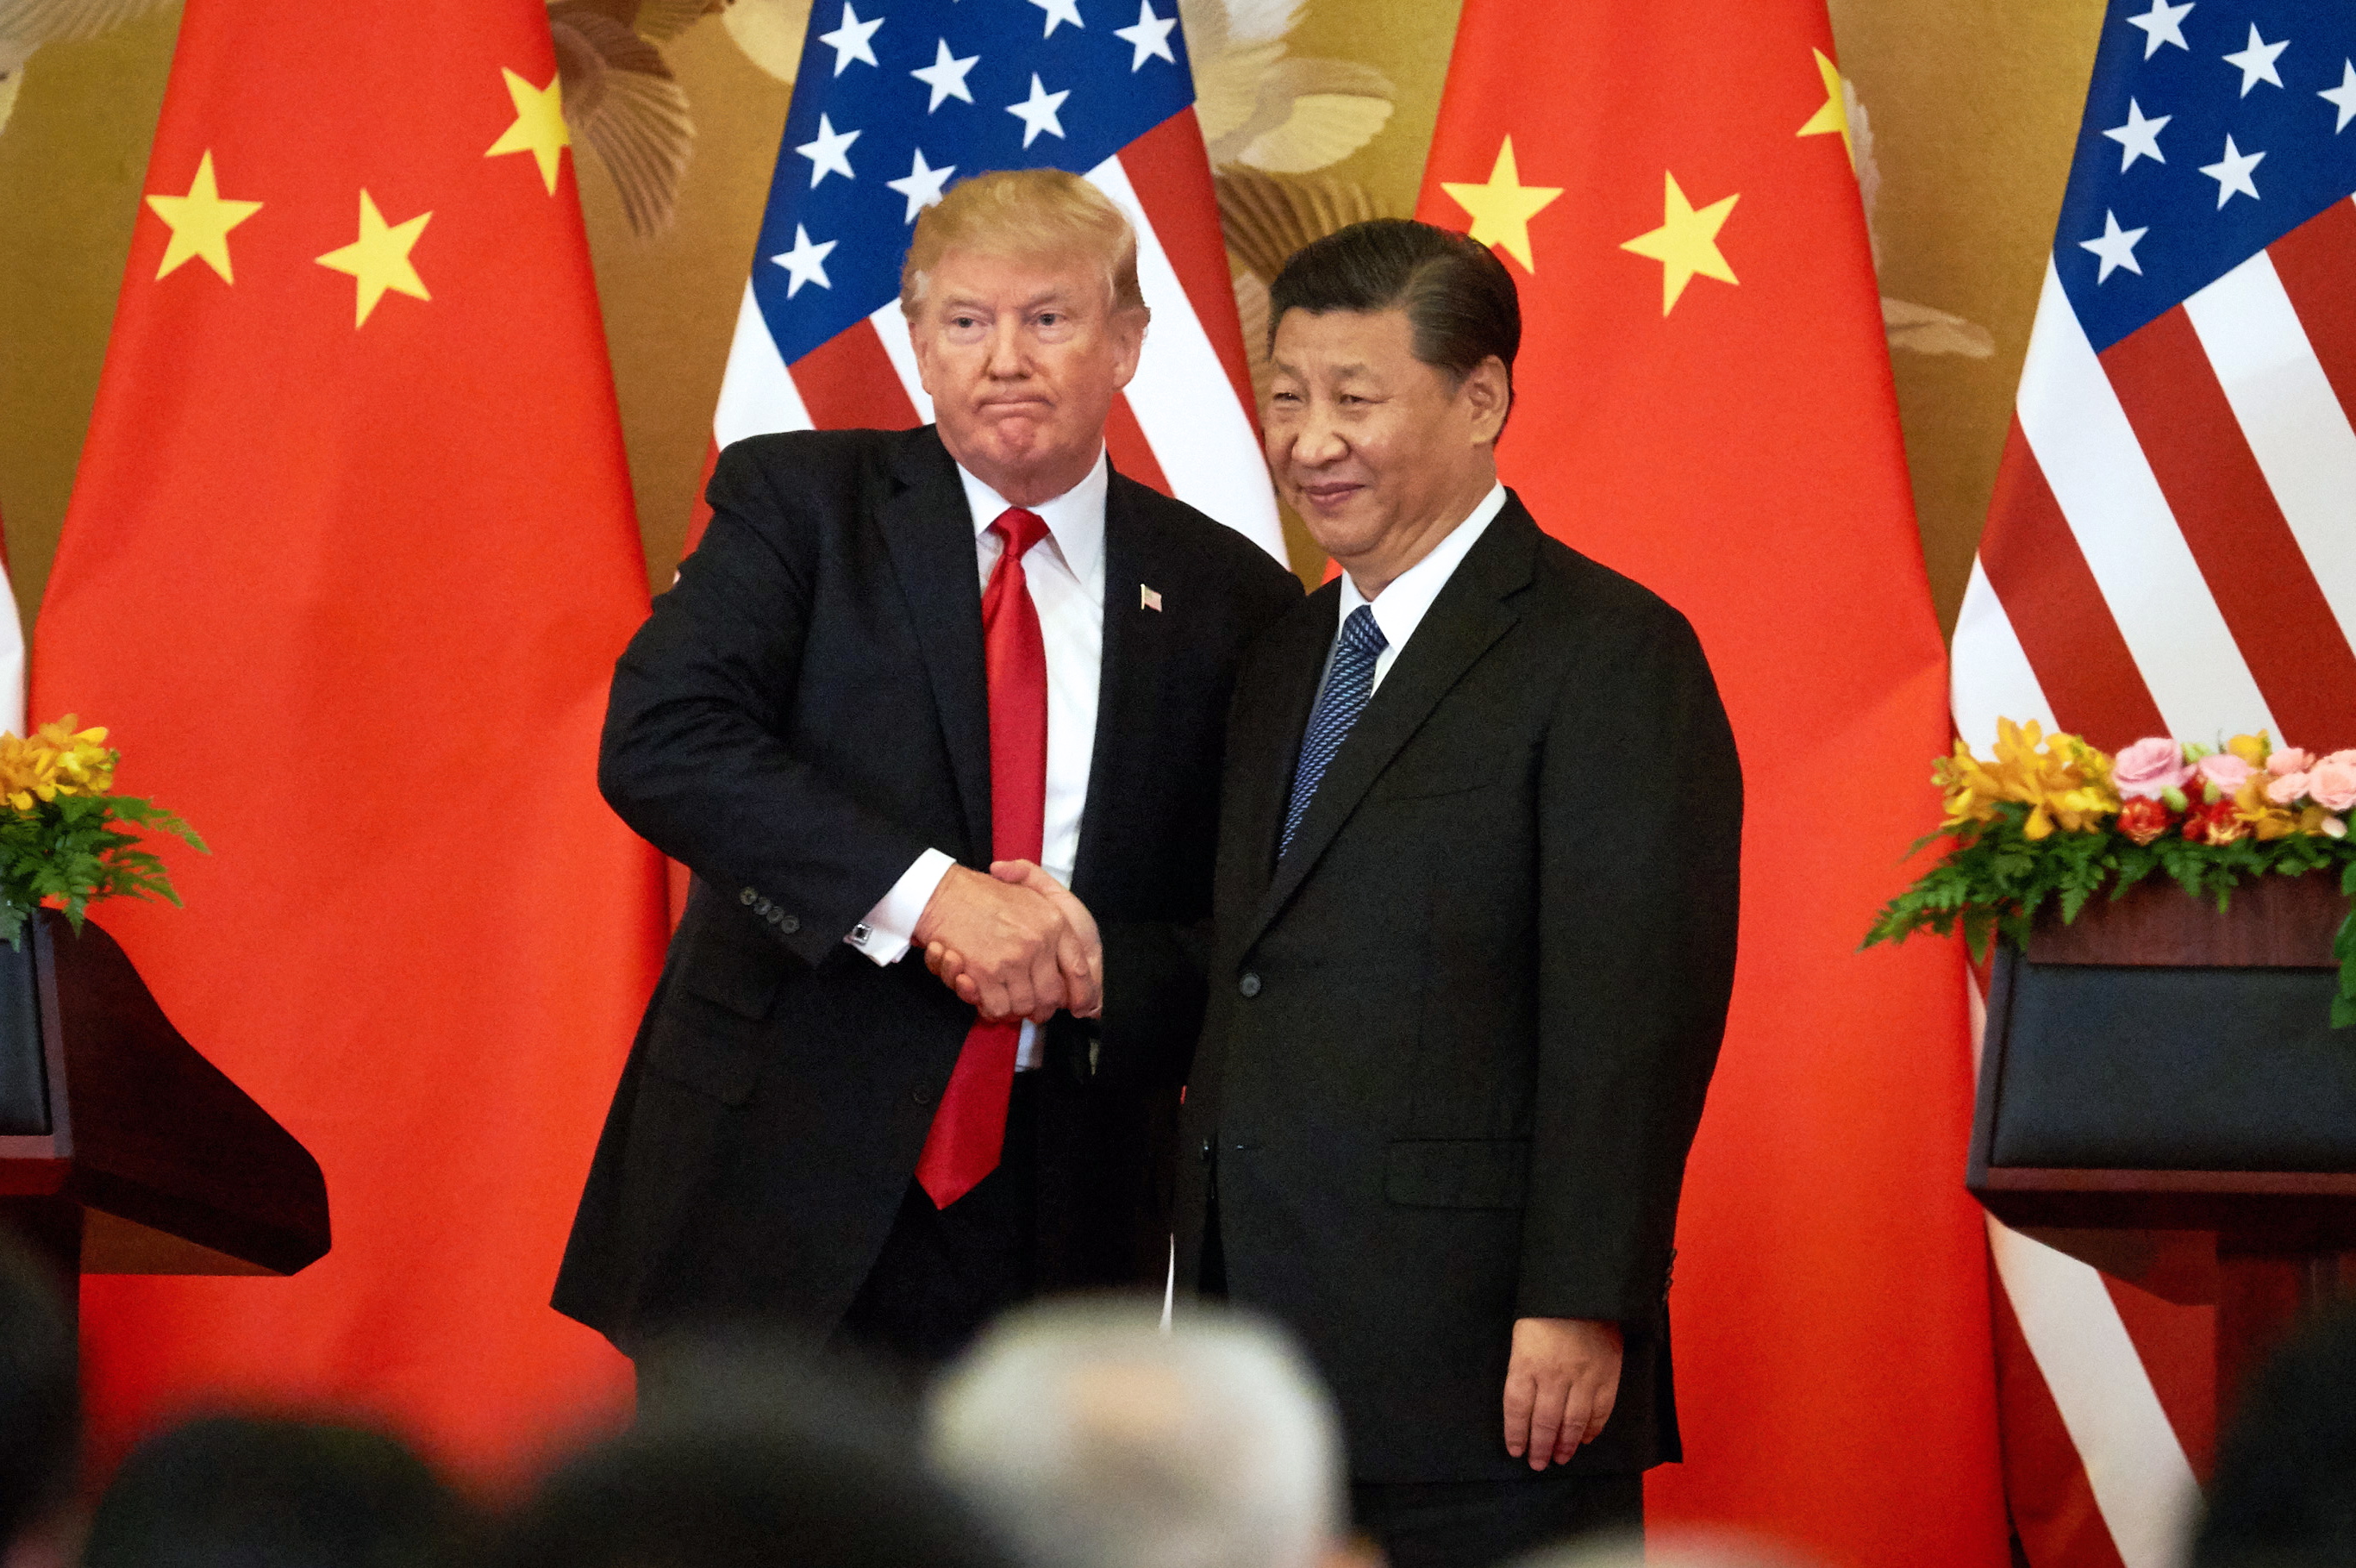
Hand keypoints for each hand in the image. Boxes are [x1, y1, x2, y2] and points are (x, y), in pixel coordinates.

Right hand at [992, 860, 1101, 1019]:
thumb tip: (1067, 966)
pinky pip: (997, 1007)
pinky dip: (991, 1007)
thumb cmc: (984, 894)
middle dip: (1041, 1008)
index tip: (1079, 1006)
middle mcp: (1039, 942)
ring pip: (1023, 1005)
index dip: (1082, 993)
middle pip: (1051, 996)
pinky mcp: (987, 972)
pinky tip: (985, 994)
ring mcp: (1012, 959)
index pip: (1079, 969)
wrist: (944, 894)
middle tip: (1030, 1008)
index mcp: (1055, 922)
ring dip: (1013, 1007)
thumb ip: (1053, 923)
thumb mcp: (1031, 893)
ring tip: (1003, 996)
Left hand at [1502, 1316, 1621, 1468]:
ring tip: (1560, 1458)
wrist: (1586, 1291)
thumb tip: (1523, 1405)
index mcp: (1527, 1362)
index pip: (1517, 1408)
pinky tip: (1584, 1439)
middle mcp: (1554, 1375)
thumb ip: (1522, 1368)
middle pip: (1544, 1421)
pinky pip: (1599, 1412)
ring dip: (1565, 1445)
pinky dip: (1591, 1429)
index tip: (1515, 1450)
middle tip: (1538, 1463)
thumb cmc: (1546, 1310)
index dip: (1516, 1433)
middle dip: (1540, 1447)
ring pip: (1572, 1422)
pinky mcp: (1607, 1377)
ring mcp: (1583, 1378)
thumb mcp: (1522, 1335)